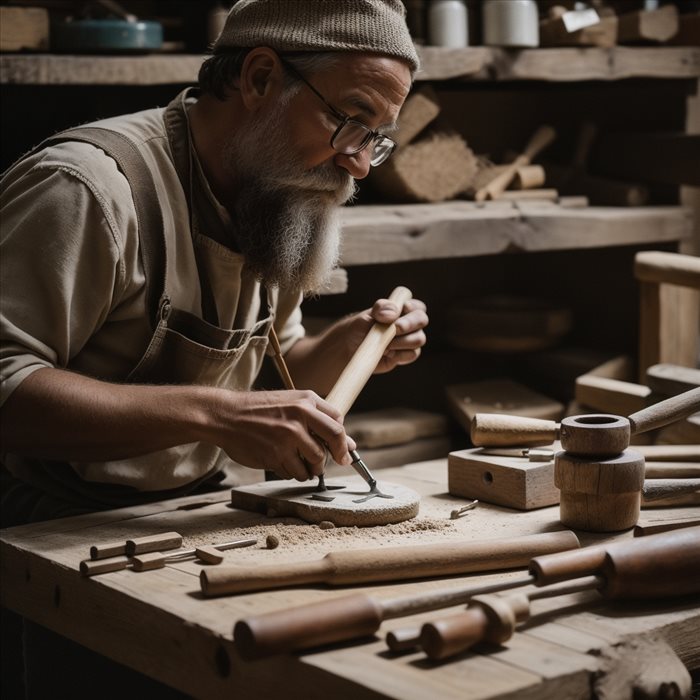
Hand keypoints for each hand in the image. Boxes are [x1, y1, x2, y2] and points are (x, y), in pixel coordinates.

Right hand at [212, 389, 355, 480]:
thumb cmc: (259, 410)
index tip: (343, 452)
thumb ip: (318, 419)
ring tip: (296, 460)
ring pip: (315, 463)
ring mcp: (288, 436)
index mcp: (306, 400)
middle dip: (335, 457)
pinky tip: (280, 461)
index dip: (343, 441)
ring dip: (310, 468)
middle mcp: (300, 416)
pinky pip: (295, 472)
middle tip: (328, 463)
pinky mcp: (276, 454)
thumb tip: (349, 444)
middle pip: (334, 443)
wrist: (226, 415)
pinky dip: (291, 472)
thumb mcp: (290, 402)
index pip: (338, 423)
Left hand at [355, 295, 428, 374]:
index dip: (413, 307)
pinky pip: (412, 354)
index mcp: (401, 309)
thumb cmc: (358, 329)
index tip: (403, 309)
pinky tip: (387, 353)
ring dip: (401, 342)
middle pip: (422, 319)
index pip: (416, 304)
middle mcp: (409, 323)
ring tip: (385, 344)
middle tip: (394, 329)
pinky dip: (399, 354)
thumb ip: (379, 310)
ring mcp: (409, 339)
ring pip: (419, 339)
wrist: (351, 350)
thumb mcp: (365, 317)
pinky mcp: (406, 354)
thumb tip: (393, 312)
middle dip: (409, 324)